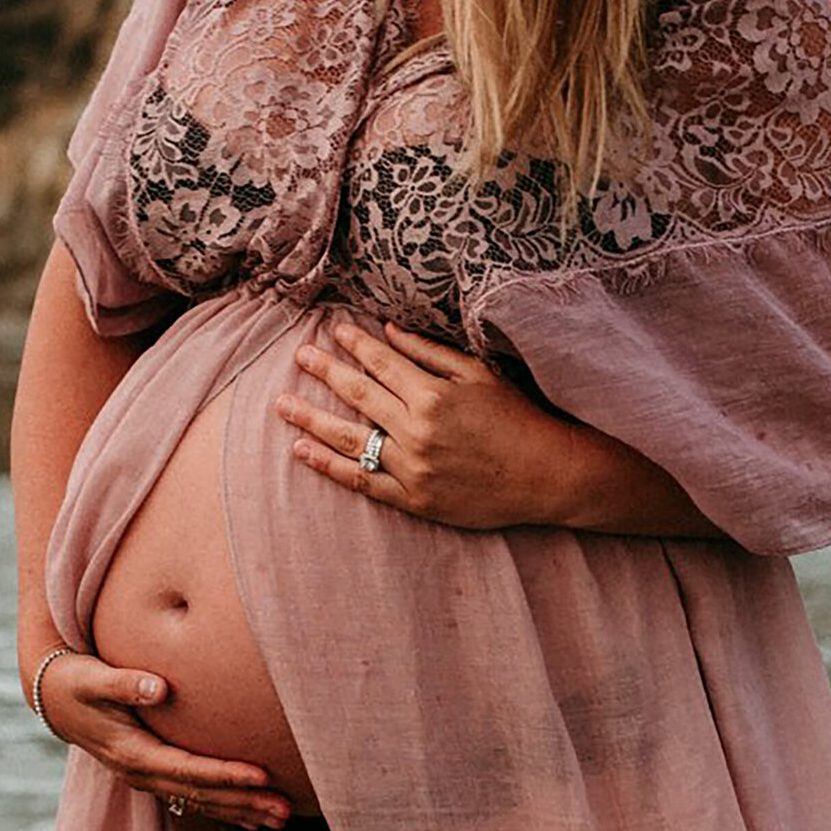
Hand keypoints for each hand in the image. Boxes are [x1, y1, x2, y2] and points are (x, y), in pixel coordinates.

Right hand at [31, 651, 291, 830]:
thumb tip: (158, 687)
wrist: (54, 699)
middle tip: (286, 809)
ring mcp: (147, 778)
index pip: (187, 769)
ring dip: (242, 811)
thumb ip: (124, 683)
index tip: (261, 775)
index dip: (224, 773)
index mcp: (132, 753)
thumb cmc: (77, 681)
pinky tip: (254, 819)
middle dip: (244, 802)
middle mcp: (142, 773)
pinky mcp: (153, 774)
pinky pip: (194, 799)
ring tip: (282, 818)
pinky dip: (224, 808)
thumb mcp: (93, 679)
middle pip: (201, 794)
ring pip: (201, 802)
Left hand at [277, 318, 579, 531]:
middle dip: (325, 372)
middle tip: (298, 356)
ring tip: (282, 405)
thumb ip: (431, 352)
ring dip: (311, 419)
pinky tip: (304, 452)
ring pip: (351, 439)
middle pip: (357, 396)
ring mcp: (413, 468)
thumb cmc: (519, 418)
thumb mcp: (480, 374)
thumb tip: (389, 330)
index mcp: (432, 394)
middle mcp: (416, 431)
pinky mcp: (416, 500)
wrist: (548, 475)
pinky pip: (364, 482)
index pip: (380, 362)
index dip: (353, 345)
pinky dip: (331, 467)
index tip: (330, 331)